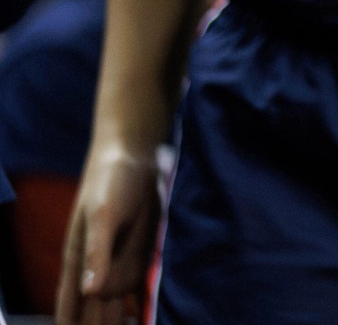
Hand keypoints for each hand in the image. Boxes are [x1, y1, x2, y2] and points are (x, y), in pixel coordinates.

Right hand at [56, 144, 159, 324]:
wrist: (136, 155)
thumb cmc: (111, 180)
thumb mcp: (103, 214)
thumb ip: (97, 252)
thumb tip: (89, 291)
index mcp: (79, 258)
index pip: (72, 303)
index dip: (73, 324)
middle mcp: (97, 264)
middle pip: (95, 309)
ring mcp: (119, 259)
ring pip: (116, 301)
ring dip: (117, 318)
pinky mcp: (140, 252)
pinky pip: (136, 286)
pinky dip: (137, 304)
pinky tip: (138, 316)